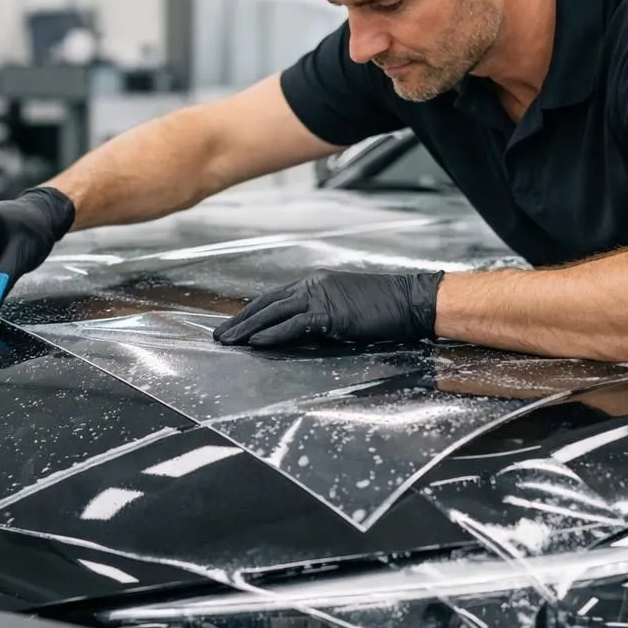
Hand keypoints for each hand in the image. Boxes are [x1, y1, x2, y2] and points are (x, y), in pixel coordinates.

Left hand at [213, 269, 444, 347]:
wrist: (408, 302)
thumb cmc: (382, 308)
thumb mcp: (344, 308)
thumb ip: (319, 316)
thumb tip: (298, 332)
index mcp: (314, 283)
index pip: (272, 298)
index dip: (250, 312)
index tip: (233, 325)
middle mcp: (312, 286)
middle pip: (266, 304)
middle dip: (240, 321)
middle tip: (220, 335)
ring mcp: (319, 298)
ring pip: (273, 313)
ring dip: (248, 329)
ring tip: (228, 342)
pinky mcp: (328, 313)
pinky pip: (292, 325)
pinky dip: (272, 334)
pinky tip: (255, 344)